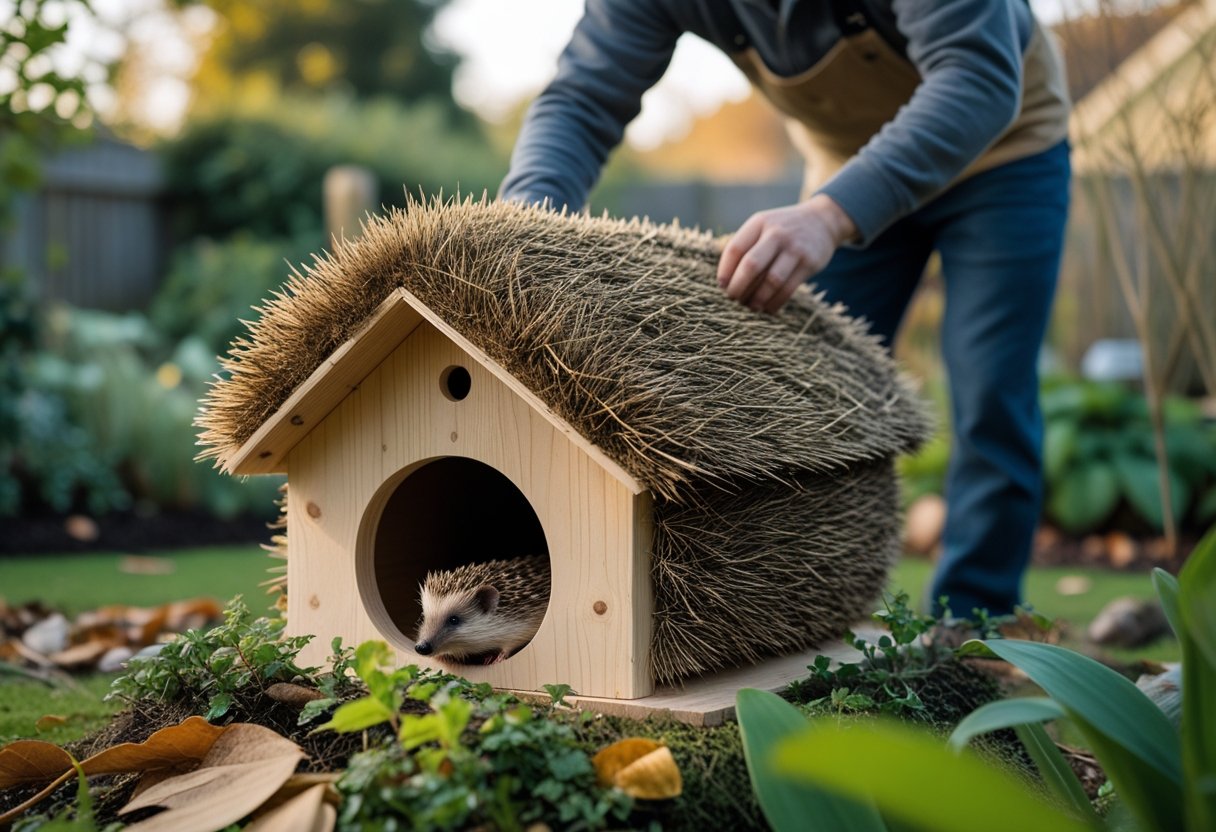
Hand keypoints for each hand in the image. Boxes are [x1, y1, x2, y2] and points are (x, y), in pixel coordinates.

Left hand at [717, 194, 857, 313]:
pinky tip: (768, 308)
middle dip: (738, 287)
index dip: (725, 271)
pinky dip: (775, 302)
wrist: (822, 221)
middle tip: (733, 299)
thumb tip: (724, 281)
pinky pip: (788, 289)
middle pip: (751, 265)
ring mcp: (794, 248)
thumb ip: (745, 245)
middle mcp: (776, 233)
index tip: (722, 286)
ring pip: (771, 280)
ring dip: (757, 298)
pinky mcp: (809, 263)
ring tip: (750, 306)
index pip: (735, 249)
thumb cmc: (783, 230)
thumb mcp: (763, 226)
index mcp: (759, 223)